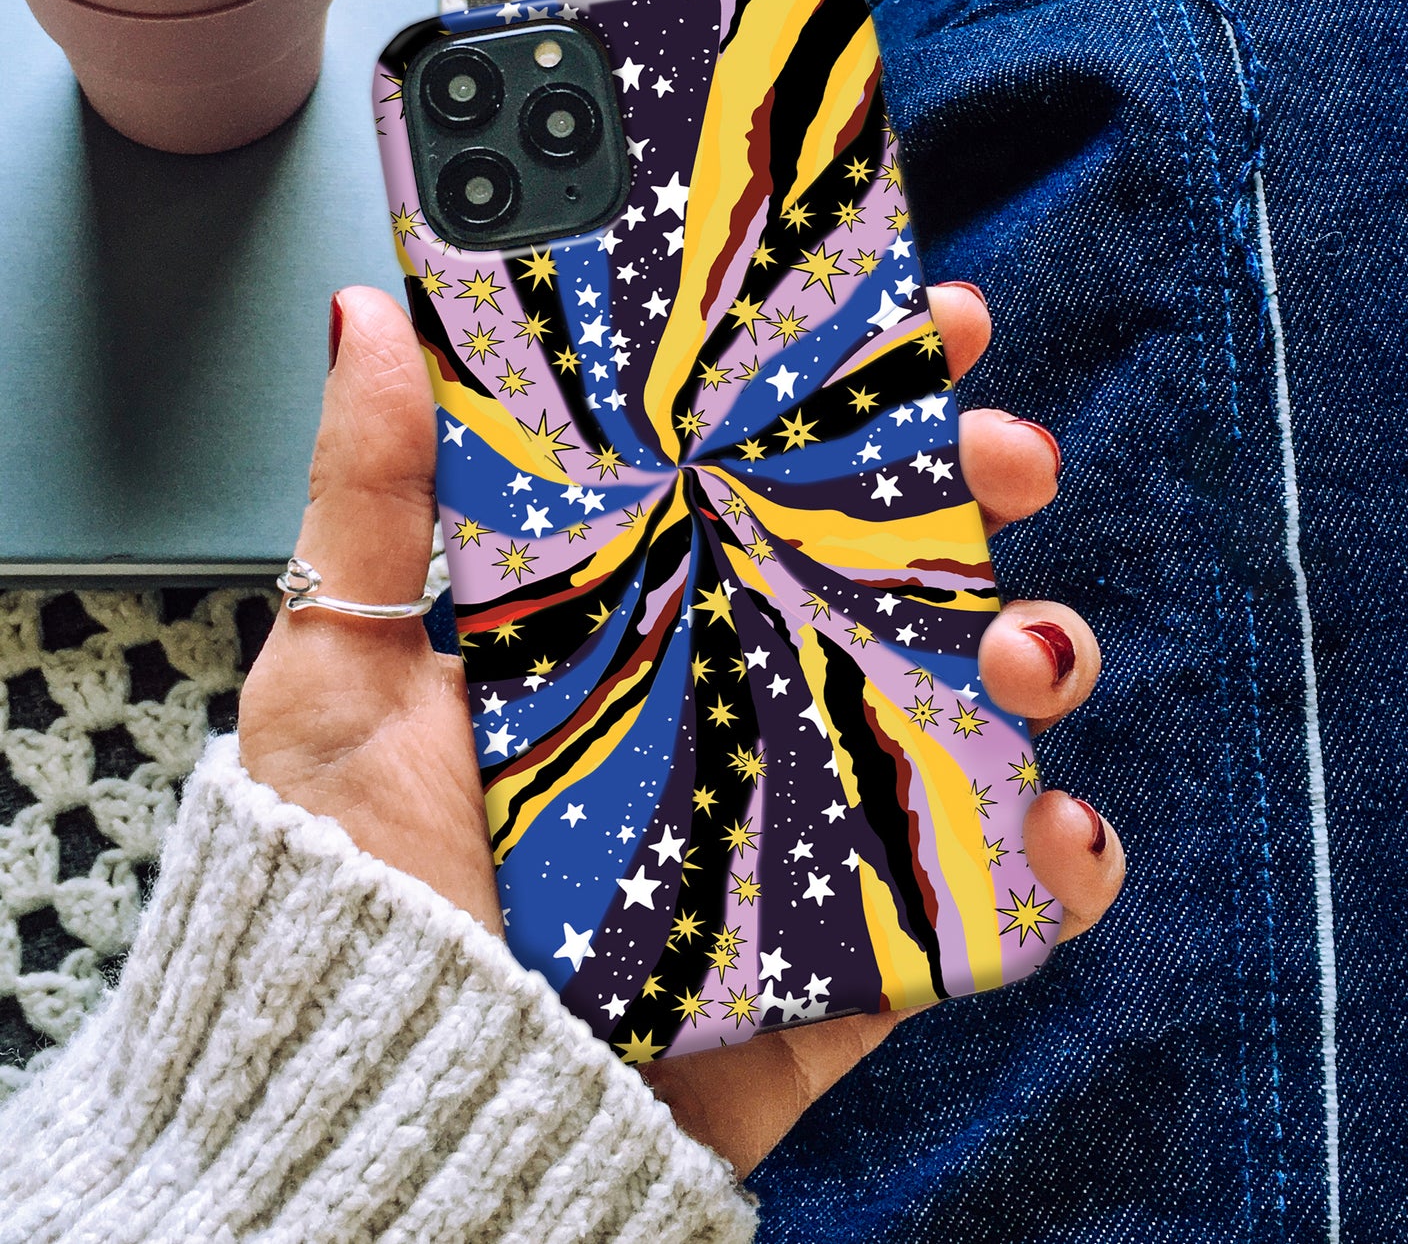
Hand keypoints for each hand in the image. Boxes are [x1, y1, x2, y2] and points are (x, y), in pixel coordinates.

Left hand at [238, 282, 1123, 1178]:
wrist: (382, 1098)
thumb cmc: (351, 882)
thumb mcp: (343, 669)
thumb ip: (373, 495)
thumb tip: (375, 315)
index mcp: (638, 609)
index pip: (763, 471)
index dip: (848, 389)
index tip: (910, 317)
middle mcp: (733, 693)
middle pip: (885, 568)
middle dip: (969, 489)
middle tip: (1002, 450)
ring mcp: (801, 811)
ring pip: (955, 706)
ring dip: (1033, 652)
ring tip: (1027, 645)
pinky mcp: (839, 942)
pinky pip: (973, 893)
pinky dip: (1047, 861)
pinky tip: (1057, 823)